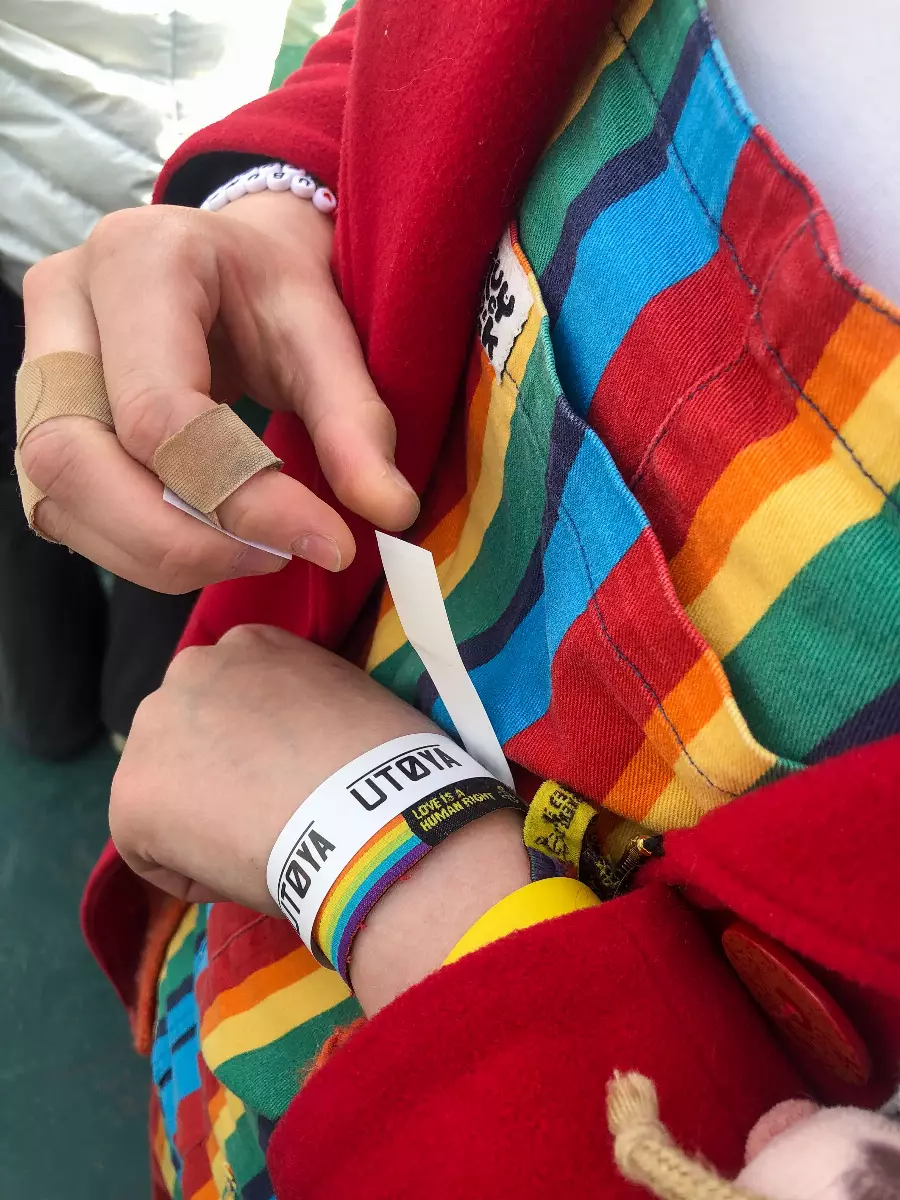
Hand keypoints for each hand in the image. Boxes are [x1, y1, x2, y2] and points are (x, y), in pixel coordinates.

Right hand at [20, 193, 418, 591]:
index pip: (159, 412)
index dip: (236, 496)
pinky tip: (208, 541)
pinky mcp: (38, 412)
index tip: (324, 543)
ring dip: (153, 551)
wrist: (233, 259)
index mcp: (139, 260)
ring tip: (253, 551)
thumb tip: (391, 511)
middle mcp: (64, 301)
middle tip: (273, 560)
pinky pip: (60, 506)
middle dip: (174, 538)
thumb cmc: (277, 287)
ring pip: (55, 494)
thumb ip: (356, 422)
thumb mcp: (327, 334)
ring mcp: (36, 359)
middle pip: (73, 458)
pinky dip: (134, 546)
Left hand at [110, 624, 529, 1012]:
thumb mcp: (344, 696)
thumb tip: (297, 741)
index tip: (292, 778)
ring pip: (166, 789)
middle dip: (219, 774)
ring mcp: (154, 728)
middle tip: (270, 814)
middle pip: (190, 737)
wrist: (368, 810)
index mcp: (247, 644)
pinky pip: (152, 848)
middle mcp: (190, 669)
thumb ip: (301, 701)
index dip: (260, 747)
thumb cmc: (381, 759)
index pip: (232, 699)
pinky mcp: (131, 795)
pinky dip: (191, 870)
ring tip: (258, 846)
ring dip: (200, 819)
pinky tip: (241, 871)